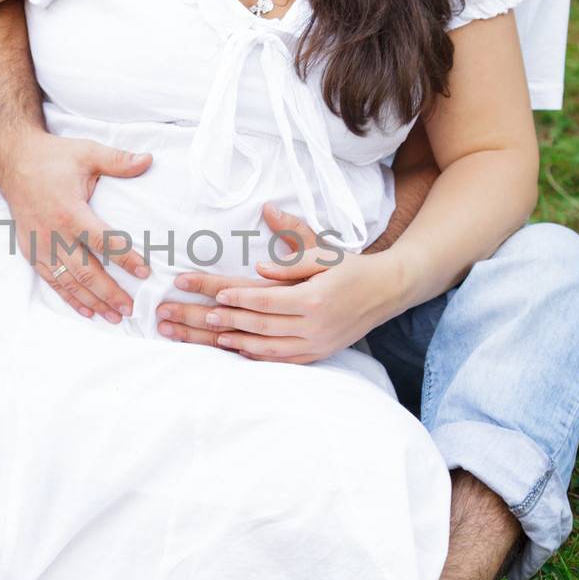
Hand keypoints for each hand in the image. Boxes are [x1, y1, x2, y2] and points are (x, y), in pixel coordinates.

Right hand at [0, 129, 152, 321]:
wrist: (13, 160)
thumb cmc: (52, 157)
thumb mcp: (87, 152)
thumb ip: (118, 160)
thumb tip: (148, 160)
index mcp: (70, 212)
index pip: (104, 242)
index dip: (126, 258)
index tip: (145, 272)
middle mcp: (54, 234)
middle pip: (87, 271)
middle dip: (110, 293)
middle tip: (131, 308)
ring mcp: (41, 246)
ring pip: (69, 282)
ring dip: (93, 301)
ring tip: (114, 316)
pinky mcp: (31, 251)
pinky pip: (52, 281)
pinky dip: (69, 298)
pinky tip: (87, 310)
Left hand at [156, 204, 399, 363]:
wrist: (387, 292)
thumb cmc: (351, 267)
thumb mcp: (324, 249)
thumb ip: (293, 241)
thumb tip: (268, 220)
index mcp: (314, 297)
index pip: (266, 299)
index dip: (237, 297)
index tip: (211, 293)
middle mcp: (313, 325)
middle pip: (258, 325)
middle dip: (219, 320)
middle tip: (191, 316)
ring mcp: (315, 343)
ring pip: (265, 347)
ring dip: (231, 340)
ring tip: (203, 333)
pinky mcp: (317, 353)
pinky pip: (280, 360)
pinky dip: (254, 355)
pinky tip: (232, 348)